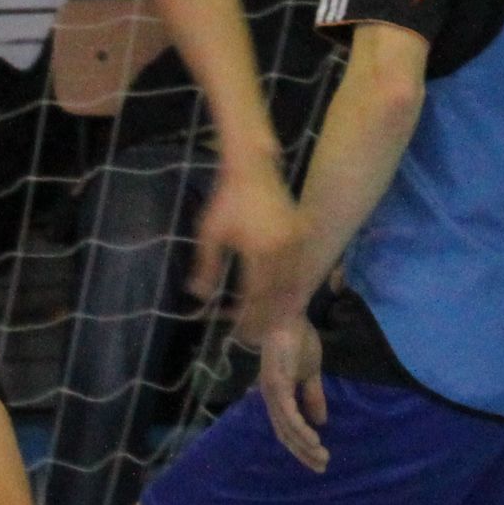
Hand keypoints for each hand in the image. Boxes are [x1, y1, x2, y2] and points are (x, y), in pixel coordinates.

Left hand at [187, 166, 300, 317]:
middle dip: (268, 318)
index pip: (257, 293)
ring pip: (296, 283)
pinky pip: (303, 267)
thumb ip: (206, 265)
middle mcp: (283, 247)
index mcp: (259, 249)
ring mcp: (298, 240)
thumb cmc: (227, 199)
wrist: (252, 168)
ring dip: (285, 306)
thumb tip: (199, 295)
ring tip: (274, 325)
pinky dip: (297, 286)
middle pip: (279, 294)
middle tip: (257, 336)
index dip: (250, 315)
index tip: (241, 331)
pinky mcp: (304, 233)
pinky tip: (289, 300)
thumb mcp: (210, 232)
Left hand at [256, 313, 328, 474]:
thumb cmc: (298, 339)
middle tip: (321, 467)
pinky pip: (288, 414)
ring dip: (305, 445)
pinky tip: (314, 440)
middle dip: (303, 453)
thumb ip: (313, 396)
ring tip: (322, 457)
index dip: (300, 445)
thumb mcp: (311, 373)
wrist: (290, 315)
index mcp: (276, 396)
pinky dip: (301, 429)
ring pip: (287, 428)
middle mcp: (270, 398)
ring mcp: (271, 392)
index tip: (317, 459)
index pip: (286, 428)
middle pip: (284, 434)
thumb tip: (321, 422)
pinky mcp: (276, 385)